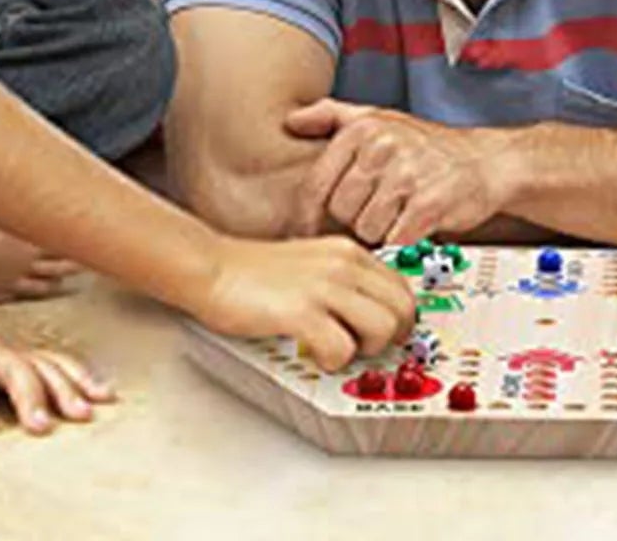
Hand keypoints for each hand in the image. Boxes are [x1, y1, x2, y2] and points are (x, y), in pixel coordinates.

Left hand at [0, 296, 112, 435]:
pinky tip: (102, 392)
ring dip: (68, 385)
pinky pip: (58, 360)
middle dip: (32, 397)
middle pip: (18, 368)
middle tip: (43, 428)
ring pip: (45, 362)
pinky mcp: (25, 352)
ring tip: (87, 410)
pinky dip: (81, 374)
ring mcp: (12, 347)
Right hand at [197, 235, 415, 369]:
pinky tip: (313, 354)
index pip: (403, 288)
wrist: (212, 267)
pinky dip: (333, 362)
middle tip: (363, 349)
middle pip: (404, 309)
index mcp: (350, 253)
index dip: (400, 319)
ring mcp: (325, 287)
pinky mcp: (301, 312)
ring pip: (384, 328)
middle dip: (391, 338)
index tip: (385, 336)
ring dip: (366, 350)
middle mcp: (344, 265)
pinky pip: (342, 349)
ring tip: (338, 349)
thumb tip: (370, 312)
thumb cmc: (255, 273)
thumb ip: (344, 280)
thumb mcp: (314, 263)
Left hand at [285, 99, 514, 246]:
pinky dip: (403, 240)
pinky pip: (394, 241)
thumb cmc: (427, 145)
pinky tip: (415, 223)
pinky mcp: (429, 204)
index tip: (311, 229)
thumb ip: (332, 116)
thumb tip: (292, 119)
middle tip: (379, 208)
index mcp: (363, 128)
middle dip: (356, 218)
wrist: (486, 162)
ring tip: (399, 213)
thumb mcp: (379, 119)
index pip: (315, 185)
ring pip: (365, 230)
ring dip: (381, 231)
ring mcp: (407, 175)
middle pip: (340, 212)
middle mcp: (383, 146)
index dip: (310, 215)